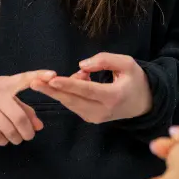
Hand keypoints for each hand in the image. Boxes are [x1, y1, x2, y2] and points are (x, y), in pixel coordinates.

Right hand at [0, 71, 54, 145]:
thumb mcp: (3, 94)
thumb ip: (22, 108)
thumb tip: (39, 126)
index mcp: (5, 84)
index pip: (24, 78)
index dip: (39, 76)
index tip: (53, 75)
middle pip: (18, 117)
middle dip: (27, 131)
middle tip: (28, 135)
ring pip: (8, 129)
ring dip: (16, 138)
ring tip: (16, 138)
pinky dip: (3, 141)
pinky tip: (3, 138)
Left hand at [29, 52, 152, 123]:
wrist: (144, 102)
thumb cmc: (134, 79)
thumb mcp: (126, 63)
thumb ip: (104, 60)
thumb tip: (81, 66)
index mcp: (113, 97)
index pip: (86, 90)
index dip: (68, 84)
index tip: (52, 79)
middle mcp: (103, 111)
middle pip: (72, 100)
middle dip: (51, 90)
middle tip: (33, 82)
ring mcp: (96, 118)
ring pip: (70, 103)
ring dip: (61, 88)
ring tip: (67, 74)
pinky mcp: (91, 118)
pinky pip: (73, 104)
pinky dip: (68, 91)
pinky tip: (77, 79)